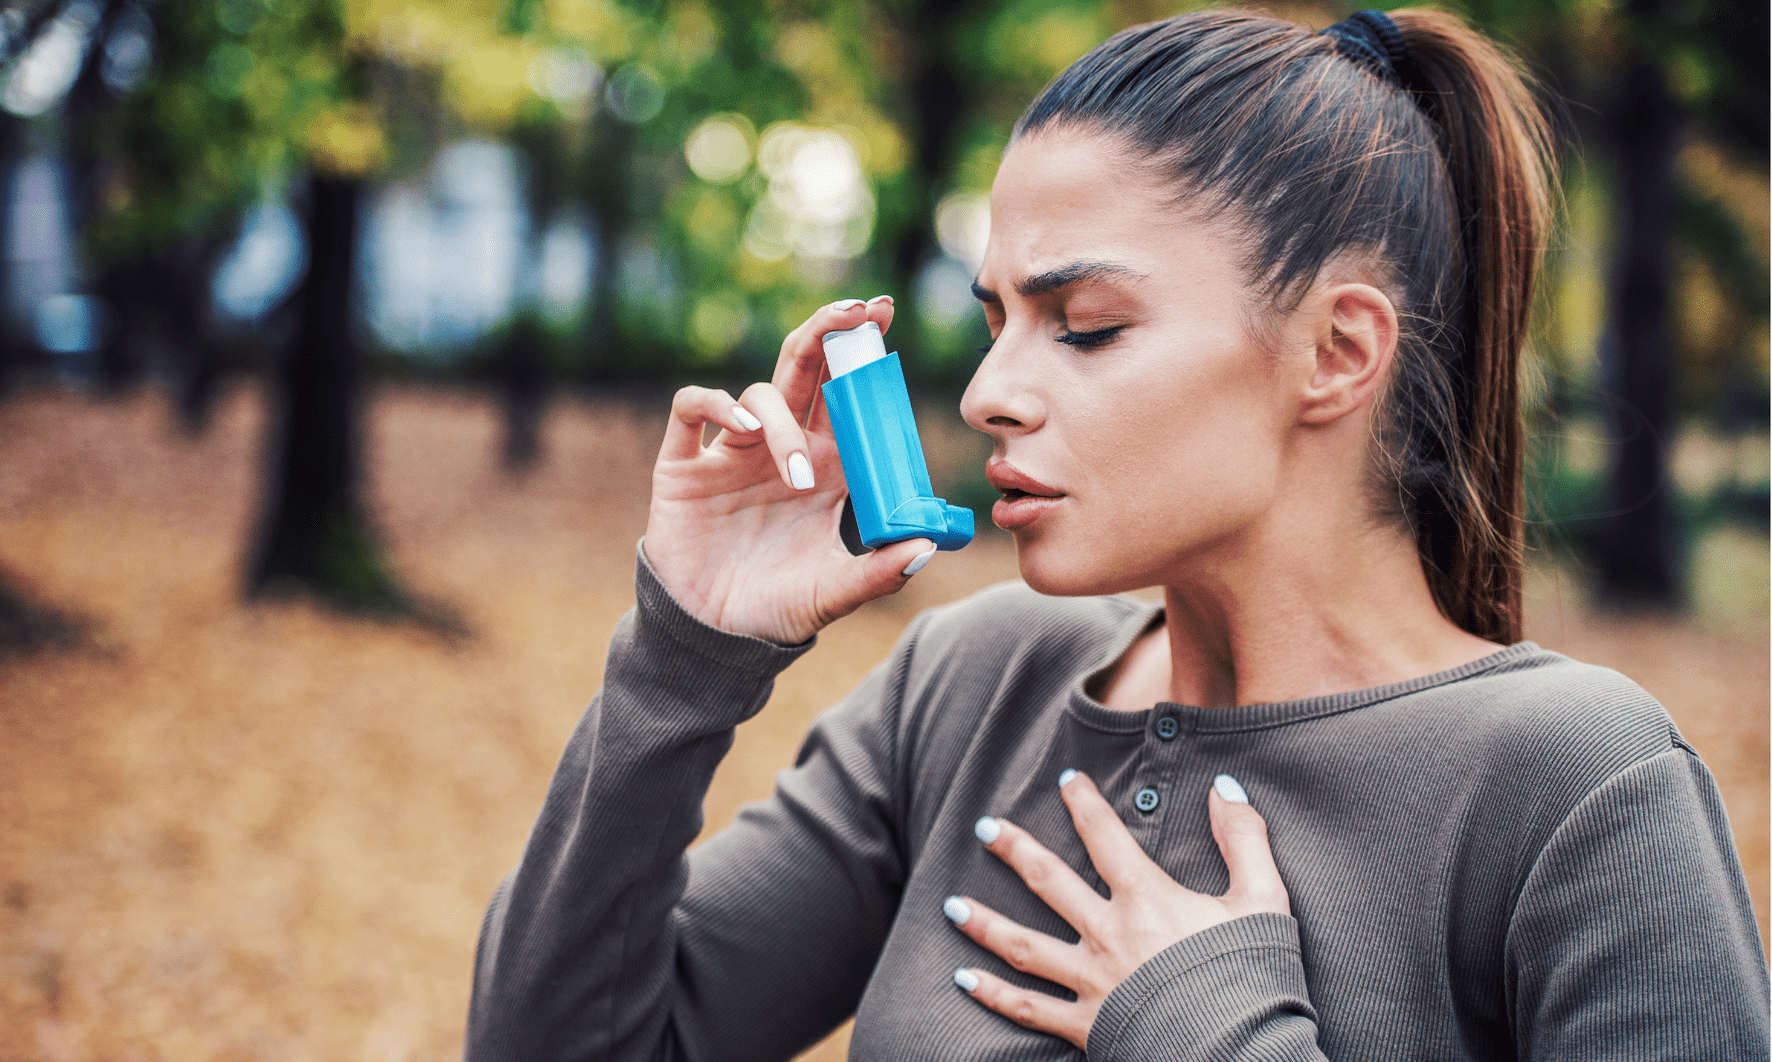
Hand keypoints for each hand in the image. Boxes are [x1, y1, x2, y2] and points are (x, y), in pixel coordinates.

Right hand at [643, 296, 938, 644]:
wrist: (714, 638)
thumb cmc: (778, 609)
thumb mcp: (835, 593)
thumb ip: (880, 573)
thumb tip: (928, 546)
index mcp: (826, 466)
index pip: (848, 395)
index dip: (863, 352)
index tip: (885, 316)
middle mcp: (782, 448)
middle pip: (805, 369)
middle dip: (830, 332)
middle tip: (858, 311)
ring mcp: (731, 453)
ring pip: (761, 395)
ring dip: (785, 424)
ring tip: (801, 475)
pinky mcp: (684, 465)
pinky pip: (693, 407)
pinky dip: (718, 405)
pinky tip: (744, 429)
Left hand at [945, 772, 1289, 1049]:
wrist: (1243, 1052)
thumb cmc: (1255, 976)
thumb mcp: (1264, 900)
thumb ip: (1244, 839)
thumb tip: (1225, 788)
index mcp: (1147, 899)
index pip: (1105, 836)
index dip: (1084, 804)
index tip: (1066, 781)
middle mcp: (1108, 934)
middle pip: (1048, 882)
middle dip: (1014, 850)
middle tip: (983, 828)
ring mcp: (1092, 982)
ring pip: (1023, 946)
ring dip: (984, 923)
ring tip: (951, 905)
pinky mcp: (1086, 1025)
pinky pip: (1029, 1009)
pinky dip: (993, 995)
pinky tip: (964, 980)